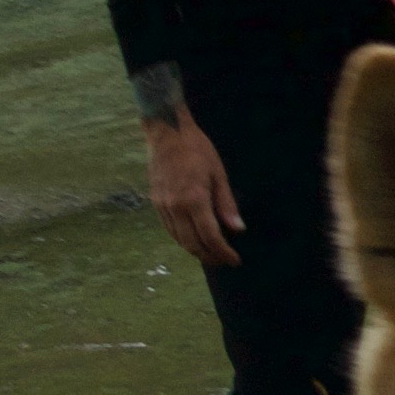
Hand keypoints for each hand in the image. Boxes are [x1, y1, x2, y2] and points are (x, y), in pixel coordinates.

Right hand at [144, 115, 243, 266]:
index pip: (210, 236)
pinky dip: (183, 239)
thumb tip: (238, 229)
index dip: (223, 252)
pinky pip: (170, 229)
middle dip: (210, 256)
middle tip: (224, 261)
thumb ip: (226, 204)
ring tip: (211, 254)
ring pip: (179, 239)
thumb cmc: (197, 149)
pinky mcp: (156, 202)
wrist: (167, 133)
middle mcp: (176, 207)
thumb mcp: (218, 174)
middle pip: (193, 244)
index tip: (234, 260)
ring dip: (196, 251)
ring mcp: (163, 206)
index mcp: (194, 200)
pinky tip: (193, 239)